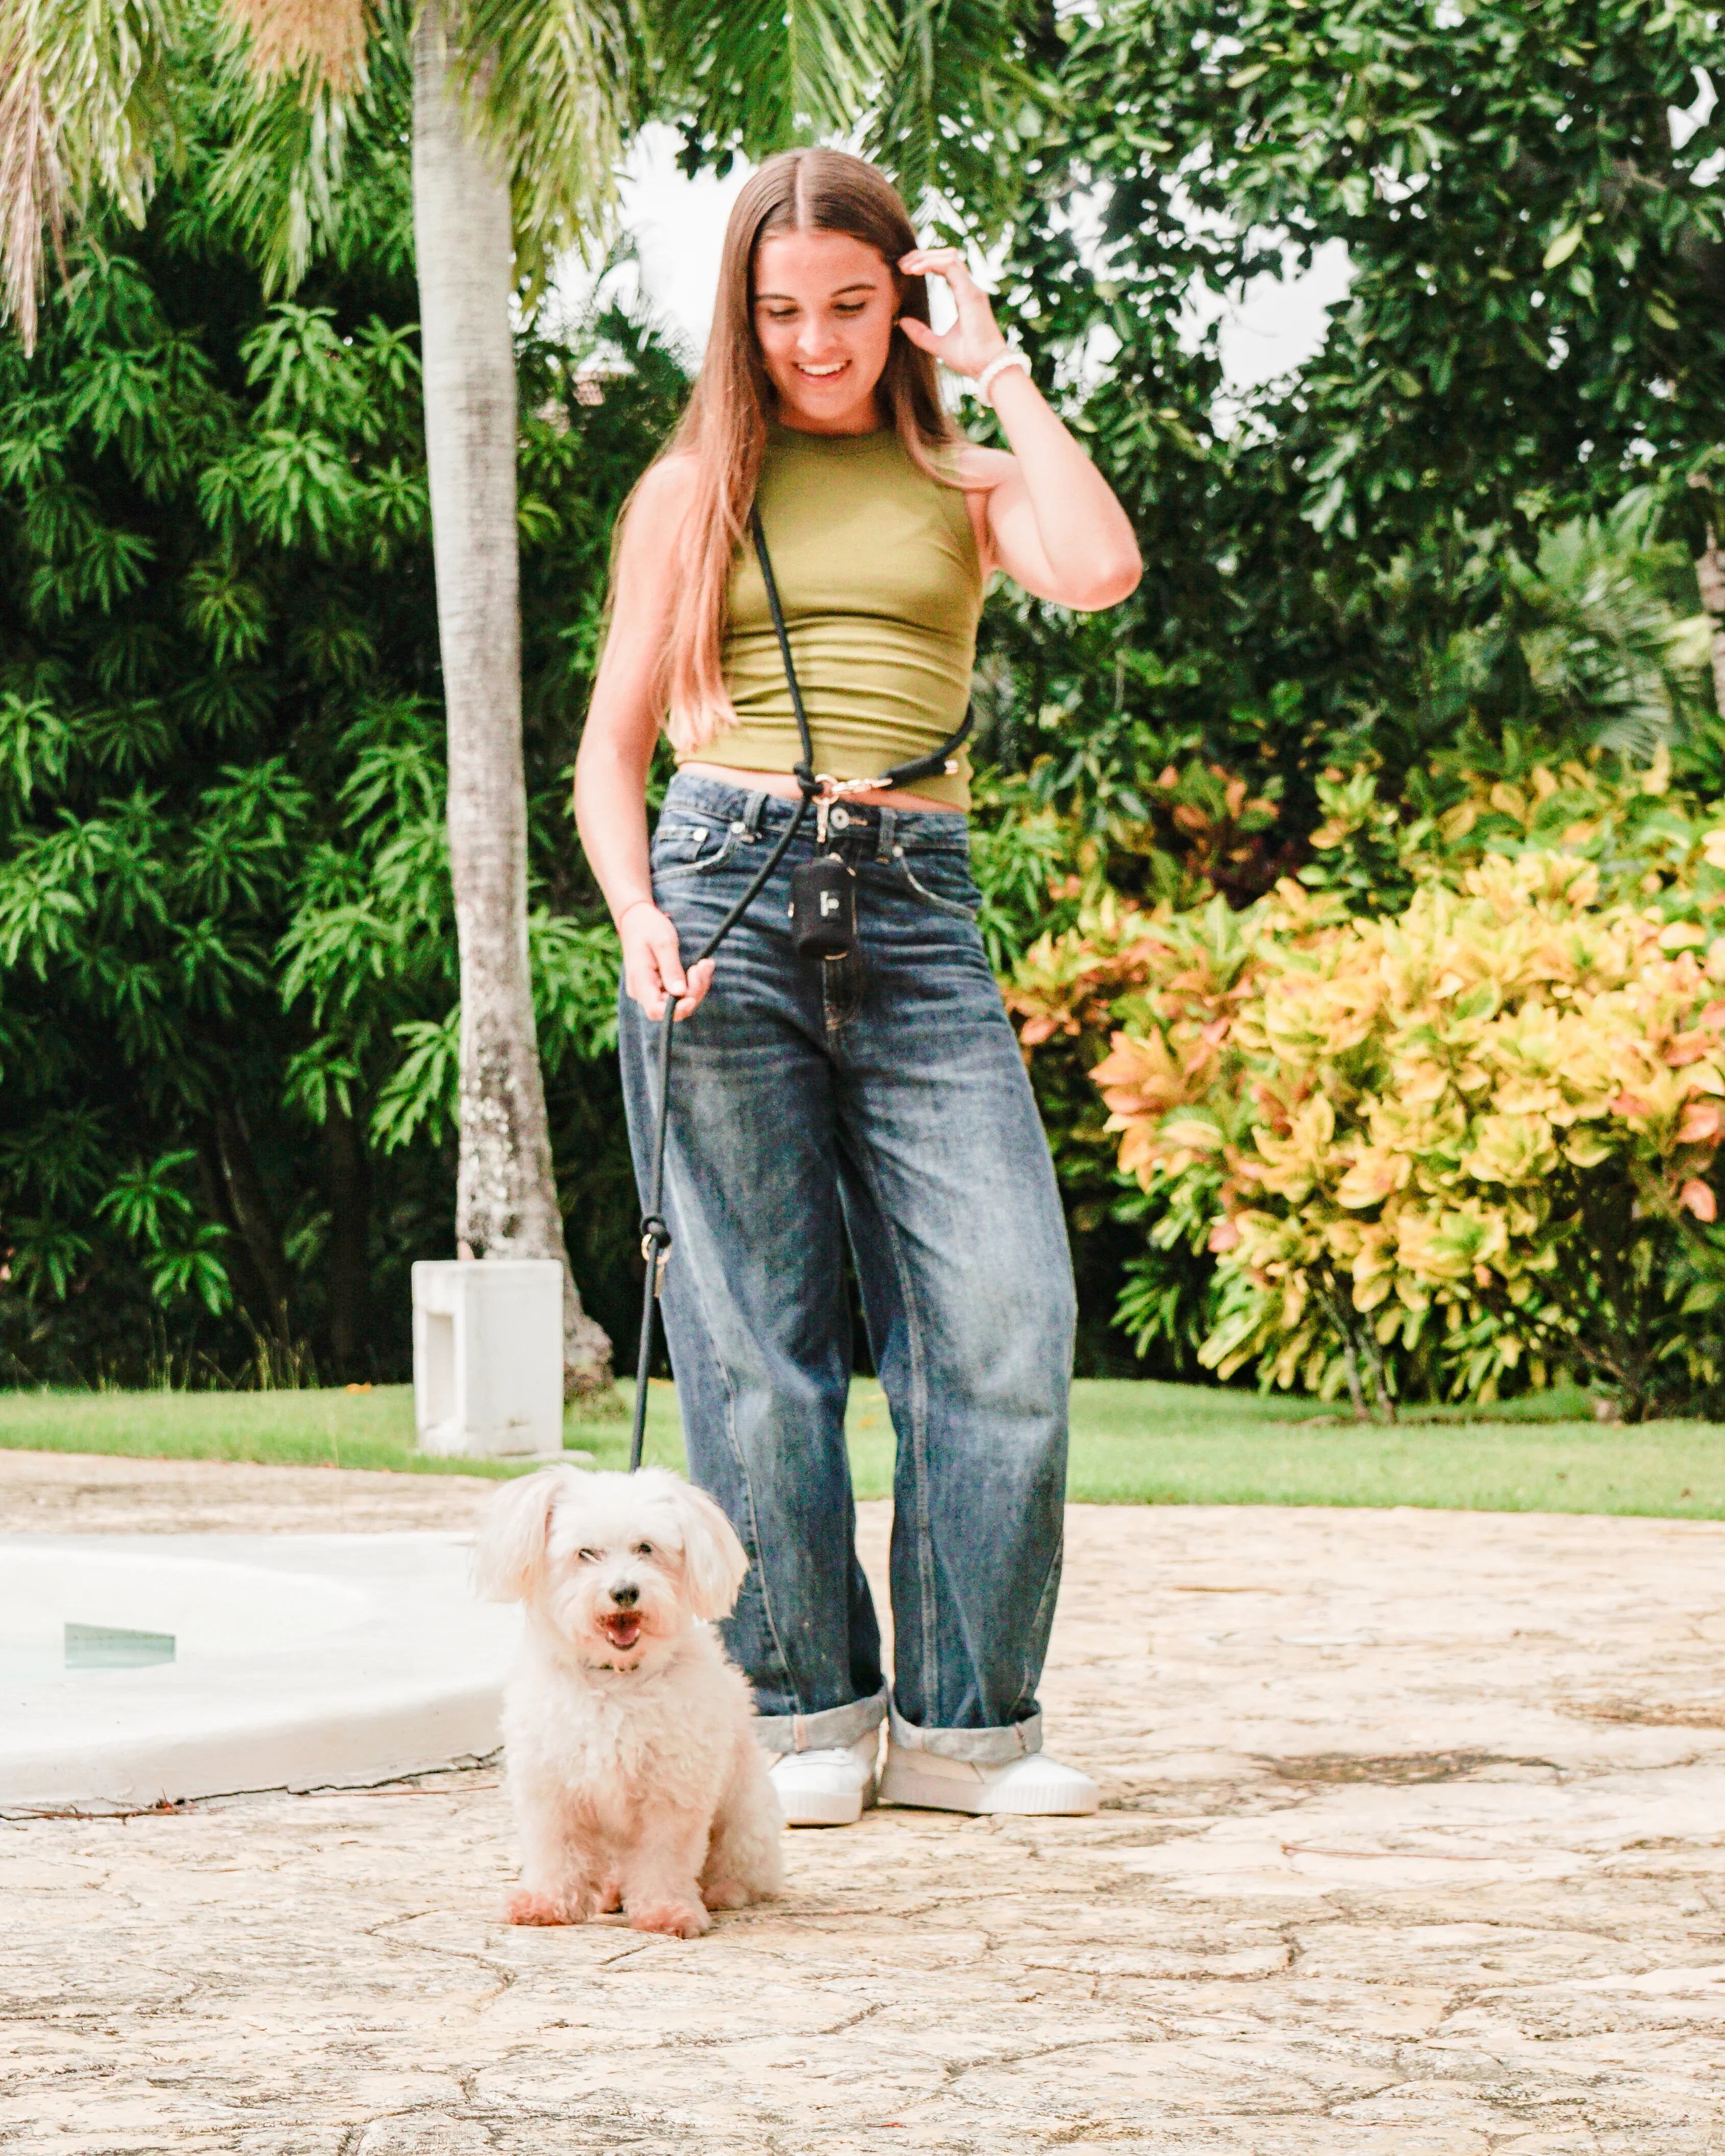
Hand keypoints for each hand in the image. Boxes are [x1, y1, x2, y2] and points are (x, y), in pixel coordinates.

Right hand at [620, 902, 713, 1021]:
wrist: (638, 919)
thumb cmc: (648, 927)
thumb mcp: (662, 942)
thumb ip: (671, 968)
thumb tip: (680, 992)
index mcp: (639, 980)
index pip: (655, 1010)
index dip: (675, 1009)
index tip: (692, 997)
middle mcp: (643, 991)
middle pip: (672, 1008)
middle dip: (693, 992)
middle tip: (703, 966)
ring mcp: (651, 990)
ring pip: (680, 1001)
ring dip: (697, 986)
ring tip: (705, 963)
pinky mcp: (661, 987)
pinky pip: (681, 993)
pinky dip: (694, 982)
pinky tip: (702, 965)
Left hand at [896, 248, 1009, 380]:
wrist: (986, 369)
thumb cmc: (969, 359)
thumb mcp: (937, 345)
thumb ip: (921, 334)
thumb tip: (902, 321)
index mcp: (964, 295)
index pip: (945, 267)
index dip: (925, 263)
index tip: (905, 270)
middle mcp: (970, 288)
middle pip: (946, 257)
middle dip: (922, 256)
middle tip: (901, 264)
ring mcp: (971, 289)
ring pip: (948, 257)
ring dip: (925, 257)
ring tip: (906, 266)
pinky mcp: (970, 293)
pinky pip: (949, 267)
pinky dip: (931, 264)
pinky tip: (914, 270)